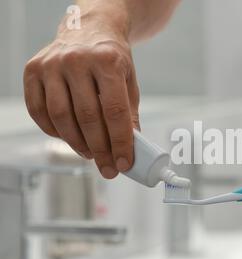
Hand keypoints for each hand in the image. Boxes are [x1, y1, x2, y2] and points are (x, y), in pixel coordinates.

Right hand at [23, 13, 139, 178]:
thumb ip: (129, 114)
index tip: (123, 163)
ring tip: (91, 155)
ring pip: (61, 117)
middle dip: (100, 149)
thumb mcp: (129, 82)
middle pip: (87, 117)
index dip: (120, 142)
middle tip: (108, 168)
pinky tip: (69, 138)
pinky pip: (39, 111)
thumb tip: (130, 149)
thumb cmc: (111, 59)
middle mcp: (77, 60)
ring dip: (77, 143)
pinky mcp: (33, 70)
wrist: (88, 30)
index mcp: (107, 61)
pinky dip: (54, 131)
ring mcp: (51, 64)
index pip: (115, 111)